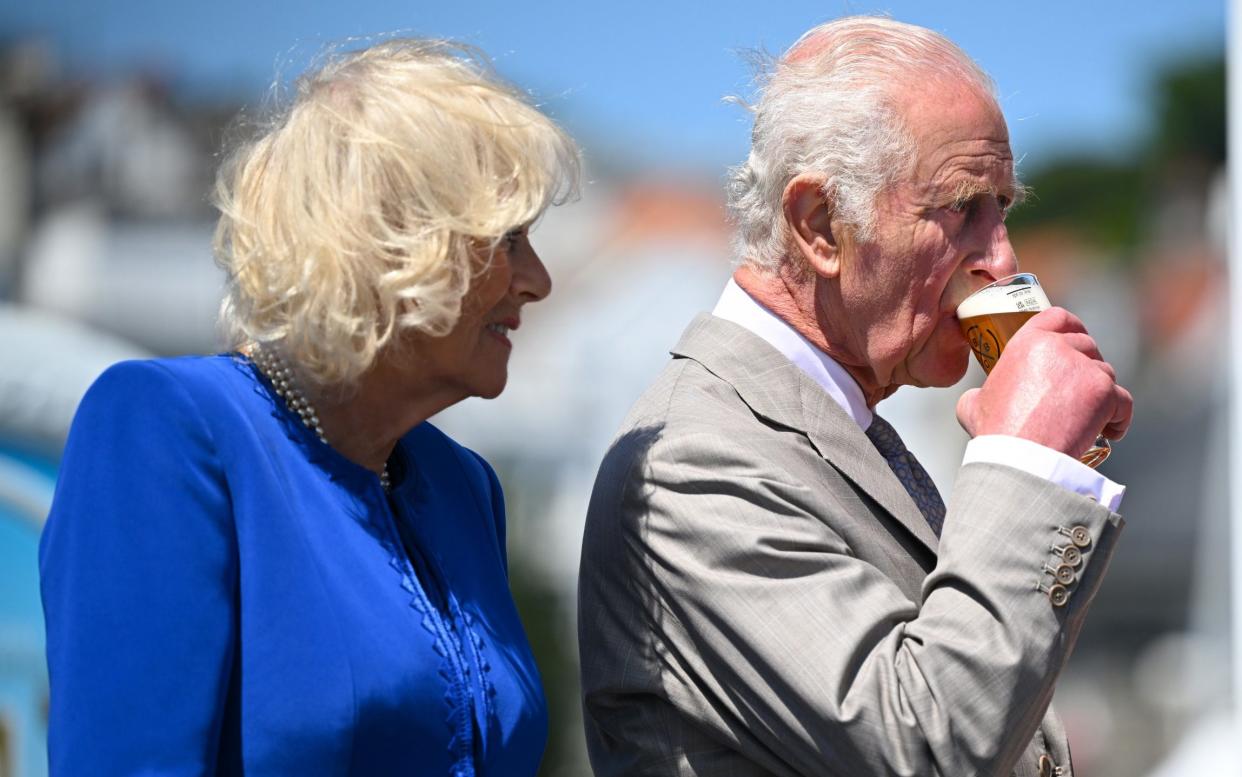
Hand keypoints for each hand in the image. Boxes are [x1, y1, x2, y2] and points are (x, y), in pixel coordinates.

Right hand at [956, 307, 1133, 456]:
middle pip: (1087, 346)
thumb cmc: (997, 433)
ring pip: (1106, 373)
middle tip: (1078, 391)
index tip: (1075, 339)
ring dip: (1100, 393)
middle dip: (1086, 366)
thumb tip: (980, 398)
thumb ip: (982, 391)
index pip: (1058, 317)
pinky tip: (1108, 431)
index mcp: (1027, 343)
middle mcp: (1059, 348)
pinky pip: (1123, 400)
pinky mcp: (1106, 393)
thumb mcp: (973, 403)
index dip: (1071, 326)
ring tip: (1087, 418)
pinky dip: (1119, 417)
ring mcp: (1086, 369)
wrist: (1021, 458)